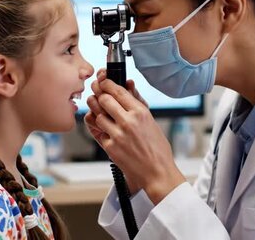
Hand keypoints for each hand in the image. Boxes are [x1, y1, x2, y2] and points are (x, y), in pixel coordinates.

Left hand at [84, 69, 184, 203]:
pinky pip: (97, 131)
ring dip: (97, 112)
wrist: (157, 173)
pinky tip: (103, 127)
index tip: (103, 82)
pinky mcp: (110, 147)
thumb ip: (136, 103)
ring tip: (100, 111)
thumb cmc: (157, 148)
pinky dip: (98, 127)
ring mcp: (118, 135)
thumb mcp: (150, 121)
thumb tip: (127, 84)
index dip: (107, 83)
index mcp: (140, 112)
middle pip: (104, 99)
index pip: (117, 91)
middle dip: (99, 95)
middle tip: (97, 94)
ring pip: (97, 115)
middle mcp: (128, 122)